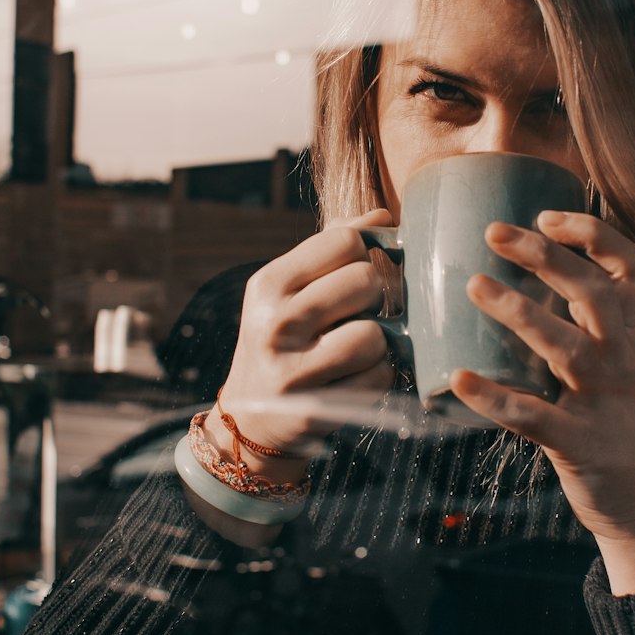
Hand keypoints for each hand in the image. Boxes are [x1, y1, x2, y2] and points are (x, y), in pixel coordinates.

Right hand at [207, 210, 395, 476]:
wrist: (251, 418)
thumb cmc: (281, 340)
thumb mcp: (287, 291)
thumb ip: (330, 250)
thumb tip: (383, 216)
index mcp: (267, 285)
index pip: (343, 240)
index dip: (365, 252)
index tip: (360, 271)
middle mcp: (274, 324)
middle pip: (364, 281)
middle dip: (374, 296)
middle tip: (361, 311)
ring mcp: (293, 369)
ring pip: (375, 333)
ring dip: (378, 342)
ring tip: (356, 347)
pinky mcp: (316, 408)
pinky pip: (378, 376)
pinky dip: (377, 375)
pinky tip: (355, 376)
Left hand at [449, 210, 634, 593]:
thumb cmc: (612, 419)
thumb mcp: (612, 362)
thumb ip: (581, 320)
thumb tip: (520, 273)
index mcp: (628, 332)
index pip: (630, 265)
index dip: (593, 233)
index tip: (546, 214)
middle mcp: (622, 358)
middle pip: (594, 293)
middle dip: (546, 256)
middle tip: (494, 231)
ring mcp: (602, 401)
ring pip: (566, 347)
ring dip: (519, 312)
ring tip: (474, 285)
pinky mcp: (579, 443)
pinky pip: (534, 416)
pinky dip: (495, 397)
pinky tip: (458, 379)